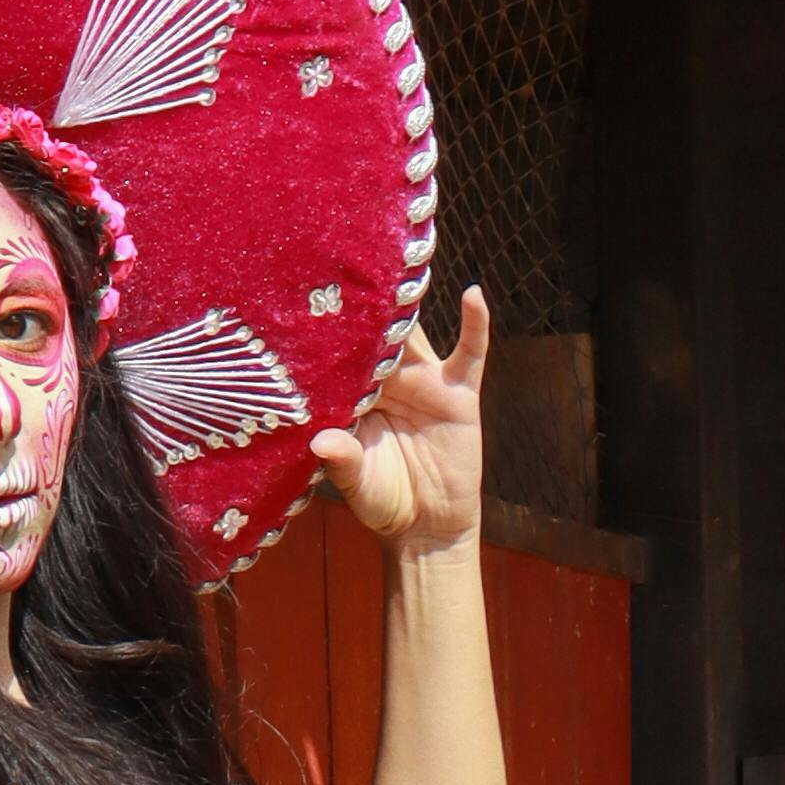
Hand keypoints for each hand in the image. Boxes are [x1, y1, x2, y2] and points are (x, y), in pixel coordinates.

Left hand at [314, 286, 487, 560]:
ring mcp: (425, 382)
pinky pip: (469, 352)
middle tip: (346, 258)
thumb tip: (321, 444)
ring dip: (410, 302)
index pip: (340, 355)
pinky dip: (475, 323)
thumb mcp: (358, 484)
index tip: (309, 296)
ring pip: (416, 334)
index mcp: (355, 395)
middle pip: (376, 333)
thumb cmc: (383, 500)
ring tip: (403, 259)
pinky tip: (474, 294)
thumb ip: (343, 463)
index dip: (328, 330)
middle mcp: (387, 380)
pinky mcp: (459, 392)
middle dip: (365, 302)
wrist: (427, 526)